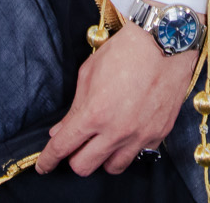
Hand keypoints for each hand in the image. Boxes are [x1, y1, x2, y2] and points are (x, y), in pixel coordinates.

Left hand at [38, 23, 196, 174]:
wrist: (166, 42)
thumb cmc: (125, 51)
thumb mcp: (89, 73)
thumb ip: (74, 107)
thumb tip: (61, 131)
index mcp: (94, 114)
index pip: (62, 147)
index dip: (47, 160)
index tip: (44, 165)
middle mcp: (116, 131)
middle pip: (84, 166)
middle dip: (74, 158)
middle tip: (76, 146)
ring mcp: (139, 136)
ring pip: (112, 168)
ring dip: (102, 157)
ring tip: (103, 141)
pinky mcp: (158, 134)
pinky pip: (138, 155)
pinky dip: (128, 148)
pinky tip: (127, 133)